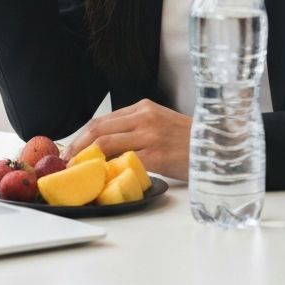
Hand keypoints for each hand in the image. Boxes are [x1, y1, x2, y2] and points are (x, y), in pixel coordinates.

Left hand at [61, 99, 191, 180]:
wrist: (219, 147)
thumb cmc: (191, 140)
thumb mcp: (161, 123)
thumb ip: (138, 129)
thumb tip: (108, 148)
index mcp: (144, 107)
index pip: (103, 119)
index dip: (82, 135)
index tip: (71, 149)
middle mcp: (144, 116)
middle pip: (99, 128)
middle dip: (77, 146)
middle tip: (65, 161)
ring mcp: (150, 134)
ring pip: (105, 142)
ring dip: (85, 157)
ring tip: (76, 170)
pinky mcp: (156, 154)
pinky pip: (123, 160)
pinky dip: (106, 168)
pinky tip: (99, 177)